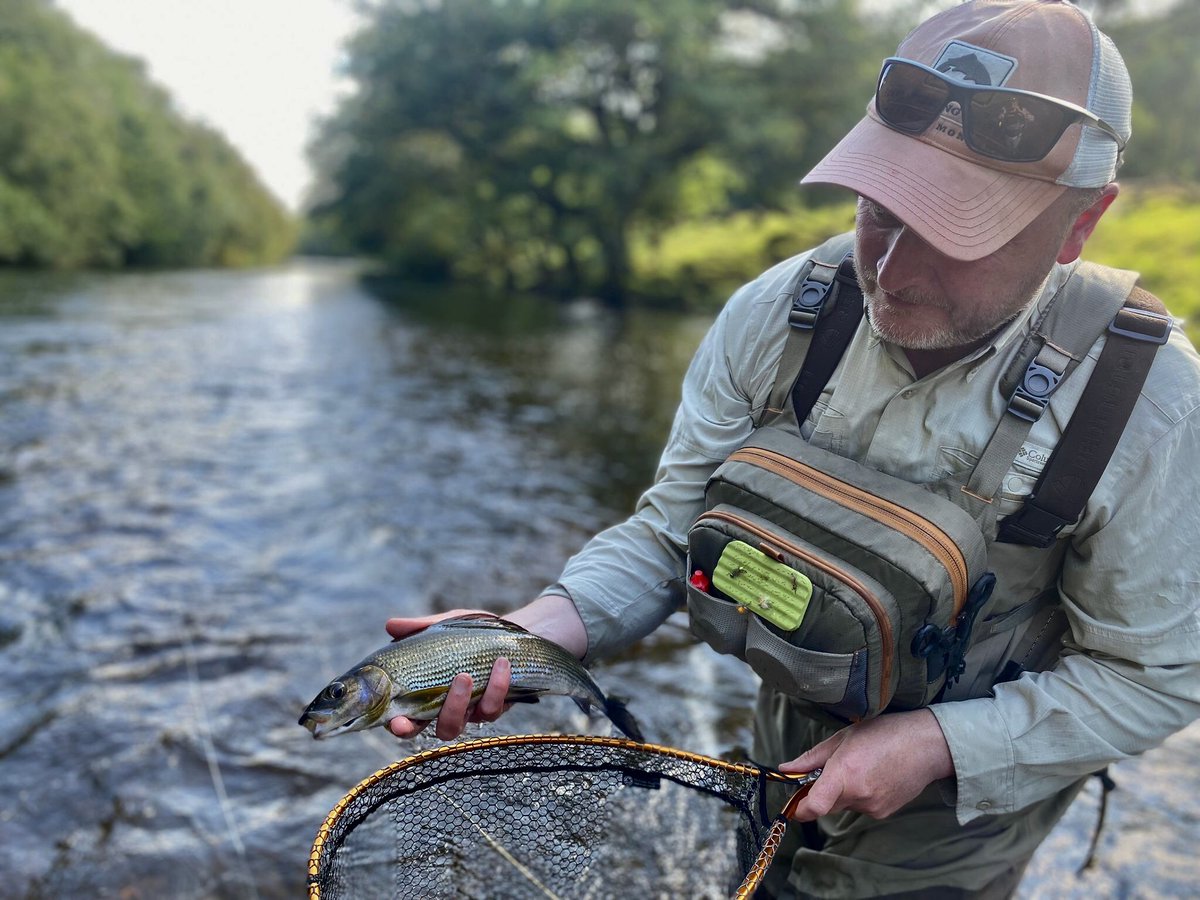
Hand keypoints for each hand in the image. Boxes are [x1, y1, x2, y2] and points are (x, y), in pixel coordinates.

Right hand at [383, 609, 511, 740]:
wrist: (504, 634)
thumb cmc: (467, 634)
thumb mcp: (443, 627)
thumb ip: (418, 628)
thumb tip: (391, 625)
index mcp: (427, 696)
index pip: (409, 721)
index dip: (401, 726)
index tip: (399, 722)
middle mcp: (449, 709)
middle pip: (445, 730)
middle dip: (448, 713)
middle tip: (457, 681)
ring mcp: (473, 711)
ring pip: (467, 722)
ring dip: (466, 700)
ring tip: (467, 674)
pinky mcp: (497, 707)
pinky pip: (493, 708)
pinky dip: (497, 686)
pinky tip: (501, 663)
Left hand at [777, 709, 953, 820]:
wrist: (926, 745)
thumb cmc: (884, 733)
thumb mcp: (843, 738)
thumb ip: (812, 758)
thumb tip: (786, 769)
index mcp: (845, 773)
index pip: (815, 806)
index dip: (800, 809)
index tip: (794, 805)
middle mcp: (858, 795)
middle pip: (826, 804)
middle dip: (822, 791)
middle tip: (835, 768)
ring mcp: (873, 807)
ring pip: (844, 805)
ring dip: (844, 792)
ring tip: (862, 767)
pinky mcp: (883, 813)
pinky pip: (861, 807)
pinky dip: (860, 795)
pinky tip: (875, 776)